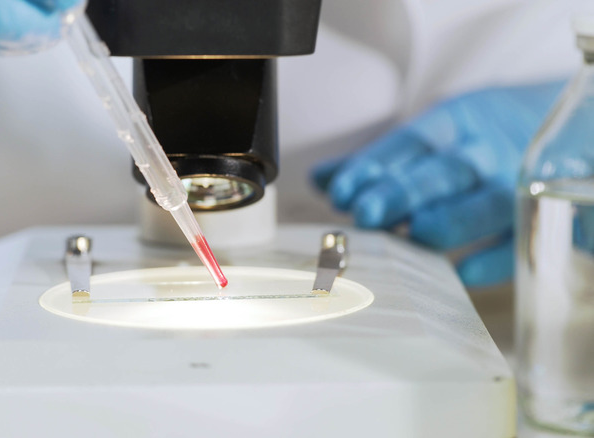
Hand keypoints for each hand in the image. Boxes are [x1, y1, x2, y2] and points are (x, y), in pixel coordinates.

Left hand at [312, 82, 564, 286]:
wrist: (570, 126)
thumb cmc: (479, 141)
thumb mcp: (434, 136)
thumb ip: (377, 162)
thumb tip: (319, 178)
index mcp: (454, 123)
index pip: (409, 141)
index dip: (374, 166)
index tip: (340, 193)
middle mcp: (486, 152)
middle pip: (444, 171)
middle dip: (404, 191)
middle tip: (368, 214)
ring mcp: (519, 184)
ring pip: (487, 202)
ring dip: (448, 221)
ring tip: (413, 237)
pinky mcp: (545, 219)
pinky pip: (523, 241)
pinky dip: (494, 260)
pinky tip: (461, 274)